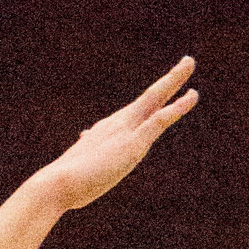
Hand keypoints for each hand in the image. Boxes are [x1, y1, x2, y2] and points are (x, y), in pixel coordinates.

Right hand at [40, 59, 197, 210]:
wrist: (57, 184)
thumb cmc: (65, 181)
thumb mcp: (81, 164)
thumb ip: (89, 150)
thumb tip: (86, 135)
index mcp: (107, 131)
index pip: (135, 115)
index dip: (152, 105)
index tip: (166, 94)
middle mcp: (118, 124)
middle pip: (149, 98)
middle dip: (169, 81)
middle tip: (186, 63)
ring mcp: (126, 131)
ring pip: (155, 99)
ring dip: (174, 81)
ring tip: (189, 64)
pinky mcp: (133, 144)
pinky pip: (159, 121)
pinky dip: (176, 108)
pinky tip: (191, 96)